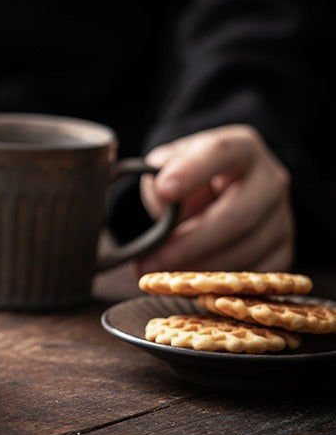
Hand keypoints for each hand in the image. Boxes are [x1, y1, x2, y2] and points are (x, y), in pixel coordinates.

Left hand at [135, 124, 294, 273]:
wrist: (218, 193)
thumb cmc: (191, 177)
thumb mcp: (171, 165)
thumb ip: (160, 176)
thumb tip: (164, 204)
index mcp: (242, 147)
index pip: (222, 152)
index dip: (193, 170)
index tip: (164, 189)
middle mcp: (271, 181)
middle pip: (239, 214)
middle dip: (192, 242)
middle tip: (153, 259)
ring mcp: (282, 218)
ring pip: (247, 250)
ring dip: (202, 270)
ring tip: (165, 278)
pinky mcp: (282, 250)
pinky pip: (256, 276)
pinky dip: (222, 285)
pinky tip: (193, 286)